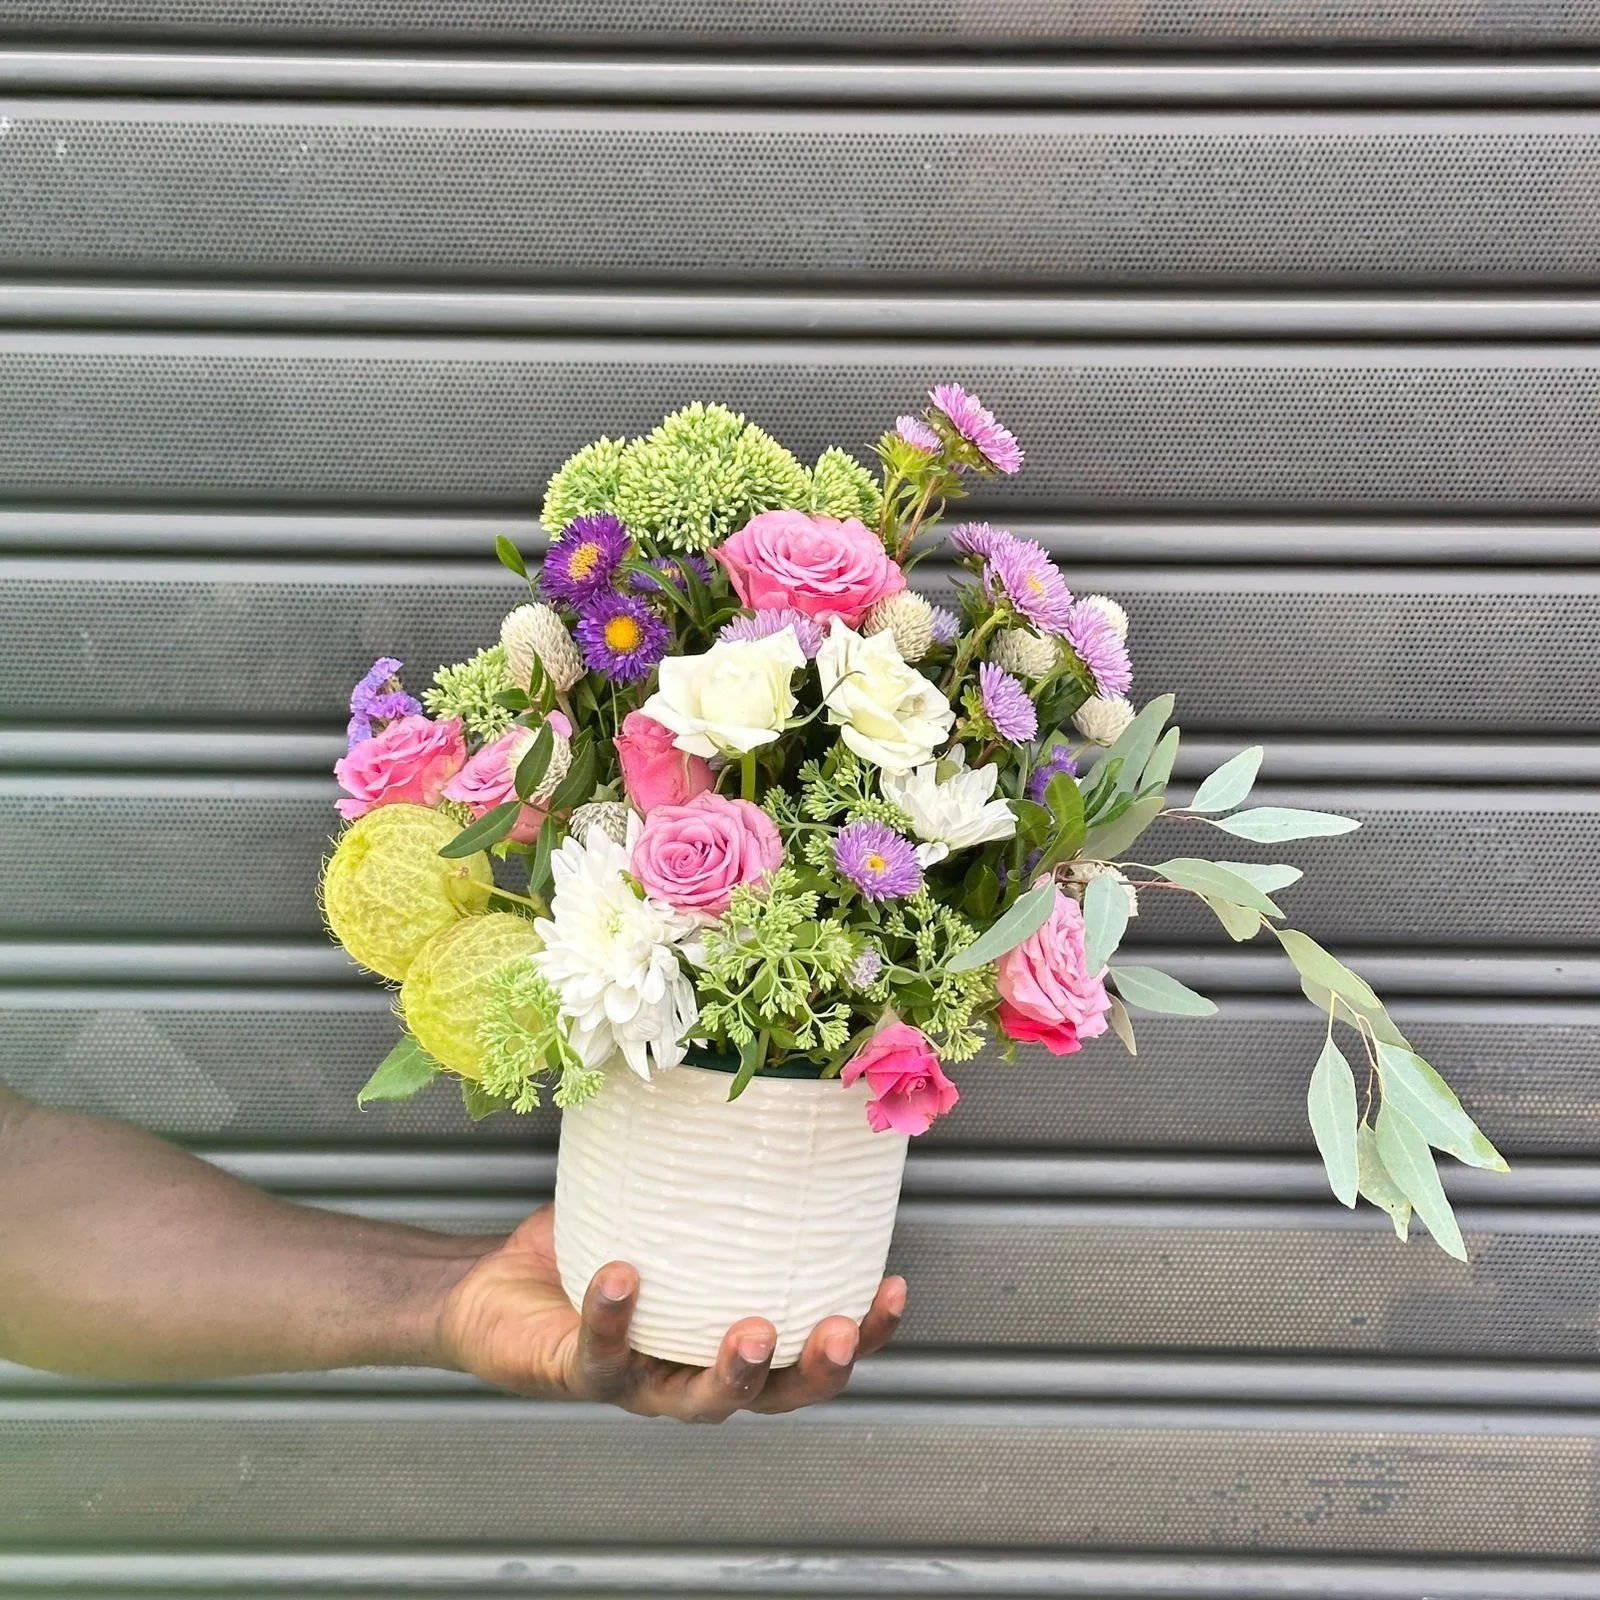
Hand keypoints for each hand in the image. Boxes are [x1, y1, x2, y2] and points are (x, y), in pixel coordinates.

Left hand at [434, 1203, 906, 1419]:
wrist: (493, 1288)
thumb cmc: (594, 1242)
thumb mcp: (660, 1203)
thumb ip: (704, 1164)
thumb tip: (762, 1073)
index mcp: (725, 1335)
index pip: (809, 1350)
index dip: (862, 1334)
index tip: (893, 1287)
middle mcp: (692, 1370)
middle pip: (772, 1396)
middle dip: (812, 1372)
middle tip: (833, 1331)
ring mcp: (637, 1382)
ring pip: (696, 1401)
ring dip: (732, 1373)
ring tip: (750, 1329)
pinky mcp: (576, 1375)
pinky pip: (601, 1356)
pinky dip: (614, 1318)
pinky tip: (622, 1275)